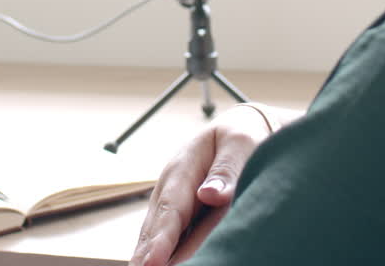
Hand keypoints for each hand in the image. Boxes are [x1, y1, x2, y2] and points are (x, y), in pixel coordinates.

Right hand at [129, 104, 279, 265]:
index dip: (160, 239)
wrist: (236, 132)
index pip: (170, 209)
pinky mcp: (179, 216)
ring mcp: (171, 204)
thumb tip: (209, 194)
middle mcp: (170, 189)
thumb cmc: (239, 137)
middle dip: (146, 255)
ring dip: (148, 256)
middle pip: (155, 228)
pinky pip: (166, 238)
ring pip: (155, 235)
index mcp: (182, 169)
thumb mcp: (239, 144)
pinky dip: (160, 253)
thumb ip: (226, 170)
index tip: (152, 262)